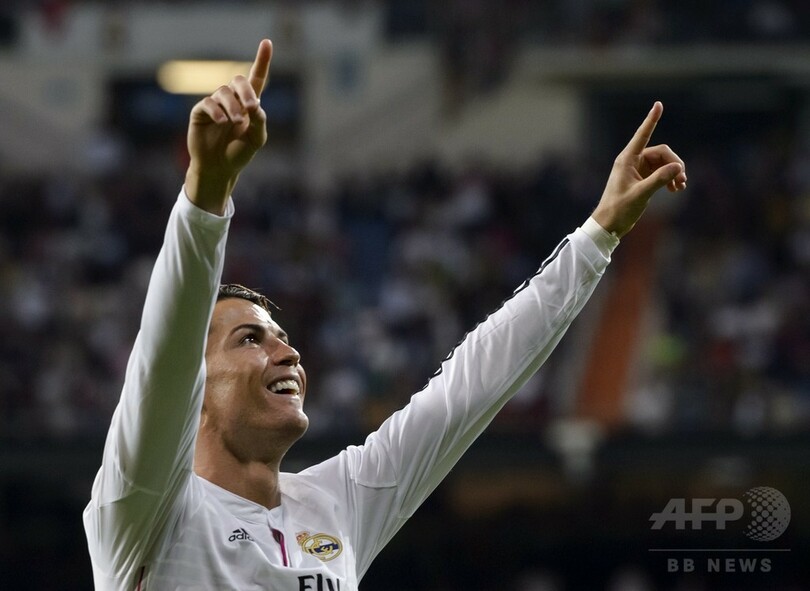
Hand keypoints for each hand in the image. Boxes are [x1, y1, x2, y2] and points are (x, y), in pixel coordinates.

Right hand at [185, 39, 272, 213]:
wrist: (219, 168)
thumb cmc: (238, 153)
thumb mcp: (256, 139)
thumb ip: (259, 122)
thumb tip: (255, 105)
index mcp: (249, 105)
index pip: (257, 78)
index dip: (262, 60)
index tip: (267, 42)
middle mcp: (232, 100)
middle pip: (239, 80)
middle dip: (247, 91)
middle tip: (251, 108)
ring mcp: (215, 104)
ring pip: (224, 92)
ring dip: (233, 106)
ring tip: (236, 122)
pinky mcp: (200, 111)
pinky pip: (209, 103)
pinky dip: (217, 111)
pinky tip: (222, 121)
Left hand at [592, 102, 686, 237]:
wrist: (610, 225)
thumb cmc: (619, 209)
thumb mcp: (641, 194)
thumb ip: (659, 180)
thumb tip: (678, 167)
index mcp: (627, 160)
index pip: (643, 135)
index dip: (651, 120)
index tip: (658, 105)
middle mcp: (632, 161)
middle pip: (661, 153)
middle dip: (674, 164)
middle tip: (682, 180)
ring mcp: (638, 170)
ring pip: (663, 163)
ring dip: (674, 172)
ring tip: (681, 187)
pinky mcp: (642, 179)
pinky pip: (661, 172)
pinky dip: (670, 179)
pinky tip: (676, 190)